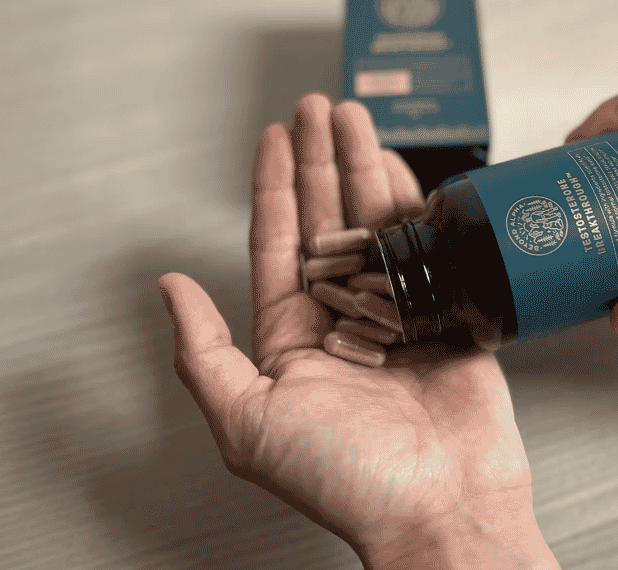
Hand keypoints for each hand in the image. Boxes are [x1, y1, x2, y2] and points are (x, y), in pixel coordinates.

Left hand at [159, 94, 557, 568]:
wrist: (441, 509)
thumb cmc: (347, 482)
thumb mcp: (246, 422)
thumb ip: (201, 353)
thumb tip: (168, 289)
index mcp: (291, 341)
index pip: (277, 244)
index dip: (274, 186)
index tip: (274, 136)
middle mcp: (342, 323)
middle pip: (326, 220)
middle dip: (319, 161)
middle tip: (317, 107)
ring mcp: (397, 317)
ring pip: (376, 226)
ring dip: (365, 169)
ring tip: (357, 119)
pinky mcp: (448, 320)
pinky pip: (431, 252)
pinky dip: (419, 209)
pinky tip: (406, 173)